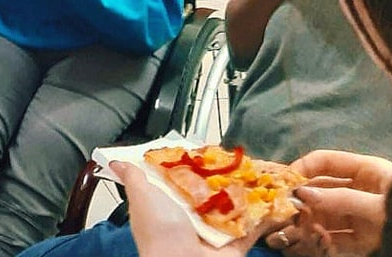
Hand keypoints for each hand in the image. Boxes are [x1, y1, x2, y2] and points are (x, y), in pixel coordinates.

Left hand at [113, 161, 262, 256]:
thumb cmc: (158, 233)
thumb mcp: (141, 197)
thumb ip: (133, 178)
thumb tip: (116, 161)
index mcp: (168, 204)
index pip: (183, 179)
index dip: (196, 164)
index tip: (210, 149)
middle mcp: (191, 217)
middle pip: (212, 191)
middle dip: (226, 176)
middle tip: (241, 160)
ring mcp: (214, 230)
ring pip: (235, 207)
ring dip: (248, 192)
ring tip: (262, 173)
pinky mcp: (235, 243)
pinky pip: (252, 227)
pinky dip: (265, 215)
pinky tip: (275, 199)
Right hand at [264, 151, 391, 255]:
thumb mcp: (377, 205)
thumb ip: (340, 198)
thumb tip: (302, 193)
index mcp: (366, 171)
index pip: (325, 161)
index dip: (303, 167)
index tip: (284, 181)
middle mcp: (359, 190)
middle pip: (320, 190)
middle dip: (303, 201)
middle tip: (287, 212)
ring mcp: (358, 214)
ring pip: (324, 215)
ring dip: (309, 223)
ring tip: (299, 231)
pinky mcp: (361, 238)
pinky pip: (334, 236)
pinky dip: (322, 240)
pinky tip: (316, 242)